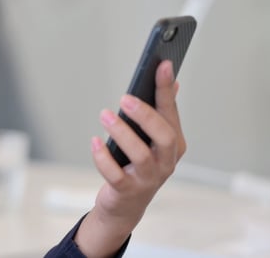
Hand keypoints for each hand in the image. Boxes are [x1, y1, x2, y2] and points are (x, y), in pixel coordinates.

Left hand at [75, 60, 185, 257]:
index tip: (162, 64)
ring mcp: (148, 178)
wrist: (126, 205)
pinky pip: (115, 175)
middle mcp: (166, 161)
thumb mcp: (153, 139)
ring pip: (140, 155)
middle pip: (164, 136)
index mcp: (174, 144)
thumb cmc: (139, 165)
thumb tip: (172, 81)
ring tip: (105, 115)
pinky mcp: (127, 191)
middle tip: (125, 98)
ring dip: (121, 133)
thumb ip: (162, 112)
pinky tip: (94, 142)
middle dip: (145, 115)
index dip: (166, 88)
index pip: (171, 112)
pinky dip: (103, 158)